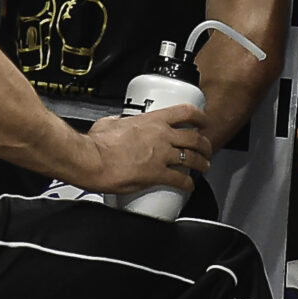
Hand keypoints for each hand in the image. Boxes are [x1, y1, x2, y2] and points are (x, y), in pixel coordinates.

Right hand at [79, 103, 210, 196]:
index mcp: (151, 120)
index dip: (199, 117)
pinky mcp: (157, 175)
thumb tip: (116, 122)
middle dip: (204, 144)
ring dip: (202, 163)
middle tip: (206, 149)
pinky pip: (180, 179)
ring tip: (204, 166)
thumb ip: (117, 121)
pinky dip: (188, 184)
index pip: (185, 112)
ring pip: (192, 158)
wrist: (91, 160)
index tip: (203, 121)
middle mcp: (161, 136)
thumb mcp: (108, 122)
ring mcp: (161, 156)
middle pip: (194, 138)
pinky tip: (189, 186)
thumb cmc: (96, 143)